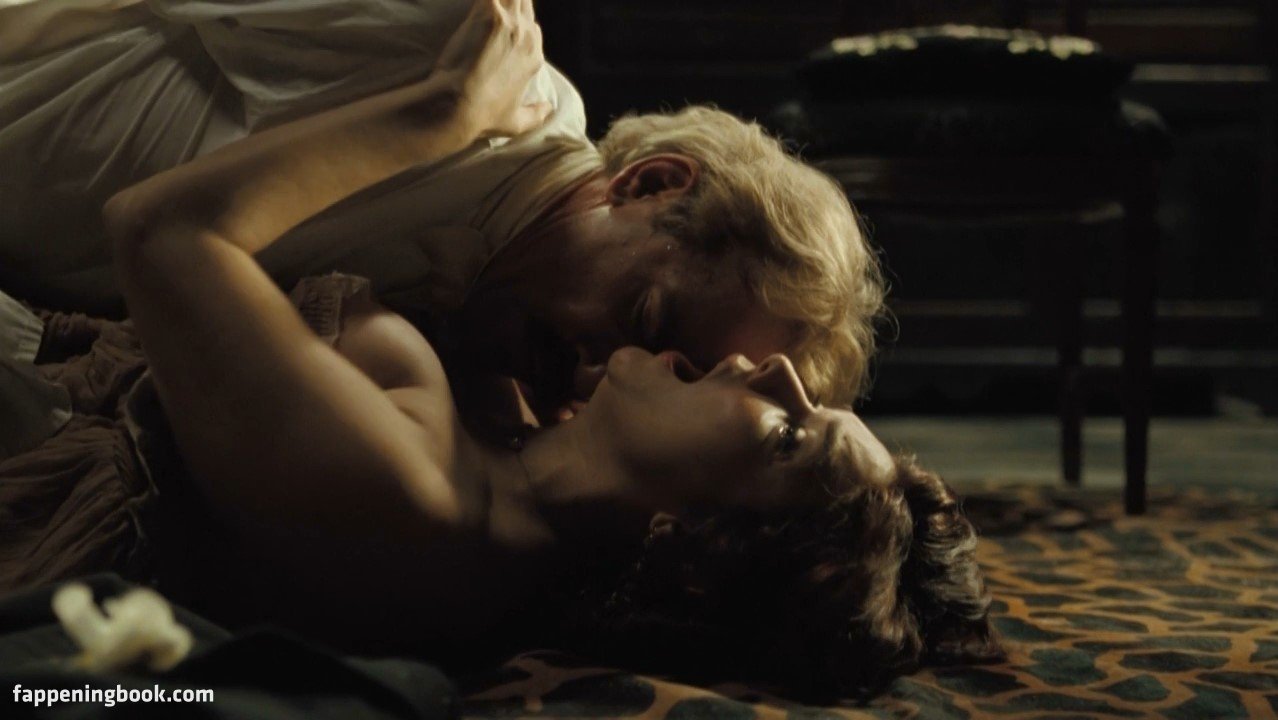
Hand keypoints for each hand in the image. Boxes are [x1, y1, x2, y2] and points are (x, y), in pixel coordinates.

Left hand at [434, 0, 552, 138]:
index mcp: (534, 57)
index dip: (517, 20)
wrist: (460, 106)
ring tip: (486, 5)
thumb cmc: (484, 116)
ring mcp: (510, 23)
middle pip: (523, 3)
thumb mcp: (517, 122)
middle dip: (508, 0)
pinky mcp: (489, 14)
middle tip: (491, 7)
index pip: (532, 26)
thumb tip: (549, 110)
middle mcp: (527, 36)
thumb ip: (536, 114)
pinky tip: (477, 3)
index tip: (501, 19)